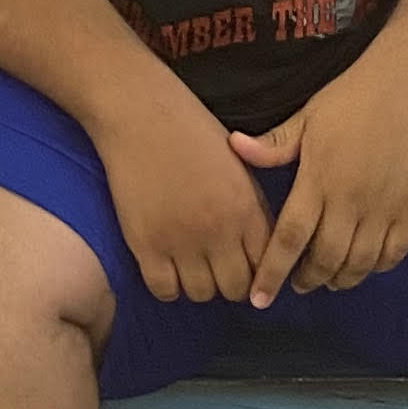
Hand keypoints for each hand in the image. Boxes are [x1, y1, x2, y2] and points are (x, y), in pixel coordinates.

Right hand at [95, 70, 276, 306]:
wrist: (141, 114)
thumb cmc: (191, 131)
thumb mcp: (239, 165)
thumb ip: (253, 209)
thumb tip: (261, 249)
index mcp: (246, 208)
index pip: (266, 266)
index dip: (259, 272)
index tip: (247, 268)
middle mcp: (218, 230)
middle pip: (236, 289)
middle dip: (231, 282)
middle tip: (218, 267)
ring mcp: (180, 240)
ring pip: (201, 294)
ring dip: (199, 283)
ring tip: (191, 263)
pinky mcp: (145, 245)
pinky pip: (164, 290)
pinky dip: (168, 284)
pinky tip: (167, 265)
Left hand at [230, 55, 407, 306]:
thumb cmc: (354, 97)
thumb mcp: (308, 116)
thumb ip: (274, 144)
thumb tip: (232, 146)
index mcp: (318, 179)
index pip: (289, 239)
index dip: (272, 273)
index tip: (258, 299)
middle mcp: (350, 200)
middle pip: (324, 259)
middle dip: (307, 279)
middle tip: (298, 284)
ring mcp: (384, 207)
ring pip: (358, 263)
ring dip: (340, 279)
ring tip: (328, 279)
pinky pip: (393, 254)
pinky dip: (376, 267)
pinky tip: (364, 264)